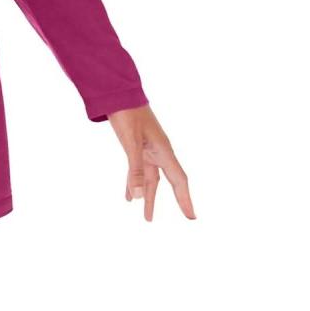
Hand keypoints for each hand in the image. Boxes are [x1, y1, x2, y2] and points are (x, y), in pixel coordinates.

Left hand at [107, 104, 195, 221]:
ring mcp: (148, 147)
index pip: (178, 180)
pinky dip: (134, 182)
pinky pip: (138, 169)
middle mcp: (158, 150)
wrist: (117, 91)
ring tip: (147, 217)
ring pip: (151, 177)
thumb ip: (135, 170)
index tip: (192, 217)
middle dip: (174, 200)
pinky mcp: (136, 144)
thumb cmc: (127, 113)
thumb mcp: (130, 142)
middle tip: (186, 219)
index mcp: (162, 150)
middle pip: (167, 181)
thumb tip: (137, 198)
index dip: (185, 199)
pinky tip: (128, 195)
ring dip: (148, 195)